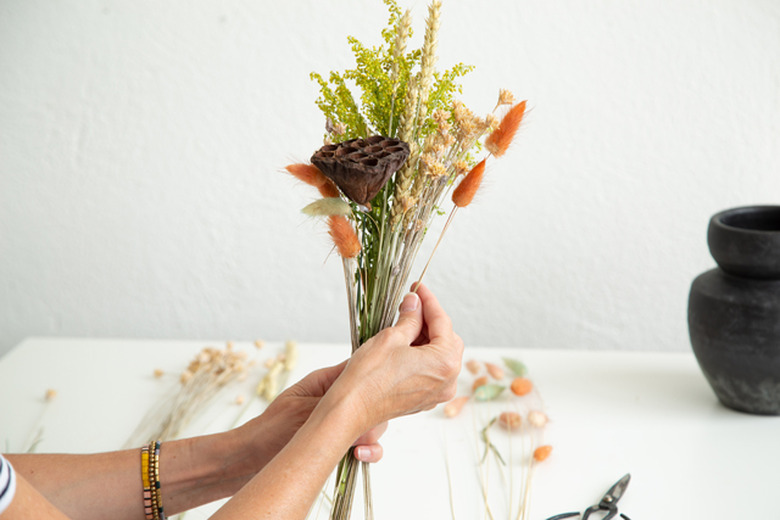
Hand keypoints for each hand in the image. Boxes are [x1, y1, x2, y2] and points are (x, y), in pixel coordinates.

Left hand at [239, 362, 386, 465]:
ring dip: (373, 435)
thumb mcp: (303, 410)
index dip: (375, 378)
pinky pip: (368, 445)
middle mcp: (338, 400)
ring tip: (359, 448)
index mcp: (327, 381)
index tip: (380, 393)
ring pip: (373, 422)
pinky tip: (361, 456)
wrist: (252, 460)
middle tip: (365, 430)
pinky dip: (371, 451)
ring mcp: (342, 422)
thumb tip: (365, 407)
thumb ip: (335, 407)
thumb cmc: (270, 430)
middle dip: (375, 414)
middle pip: (373, 399)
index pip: (360, 369)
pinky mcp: (343, 443)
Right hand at [326, 283, 463, 433]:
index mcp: (445, 362)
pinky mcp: (423, 399)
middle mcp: (447, 380)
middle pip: (447, 339)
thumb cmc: (369, 376)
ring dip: (425, 337)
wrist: (351, 409)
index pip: (443, 322)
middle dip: (430, 320)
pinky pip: (430, 370)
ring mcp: (436, 393)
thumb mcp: (392, 337)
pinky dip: (421, 354)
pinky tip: (404, 344)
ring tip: (404, 323)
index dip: (429, 301)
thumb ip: (410, 317)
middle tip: (411, 305)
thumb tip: (415, 303)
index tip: (418, 288)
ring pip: (439, 355)